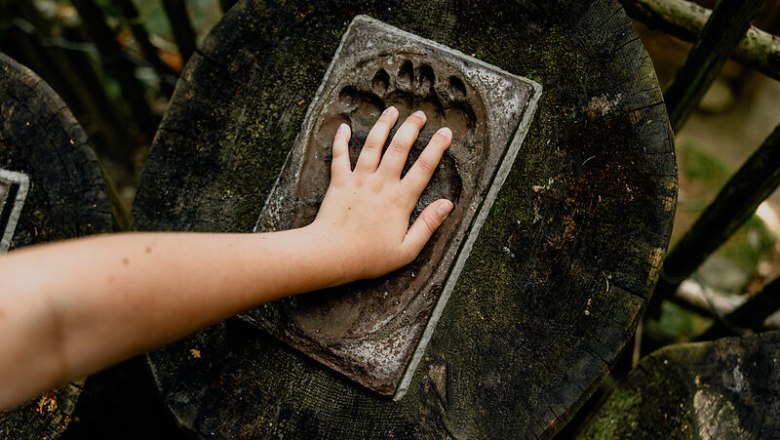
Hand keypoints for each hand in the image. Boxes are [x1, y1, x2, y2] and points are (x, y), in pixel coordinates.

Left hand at [308, 106, 453, 281]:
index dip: (437, 148)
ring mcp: (359, 180)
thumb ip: (428, 224)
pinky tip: (345, 126)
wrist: (331, 255)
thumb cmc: (369, 257)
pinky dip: (341, 139)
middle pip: (399, 148)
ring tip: (391, 111)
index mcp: (400, 199)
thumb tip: (447, 204)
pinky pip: (340, 155)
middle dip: (411, 127)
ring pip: (373, 145)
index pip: (424, 167)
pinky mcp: (339, 182)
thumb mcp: (407, 249)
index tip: (445, 133)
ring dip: (383, 125)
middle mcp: (381, 183)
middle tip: (420, 114)